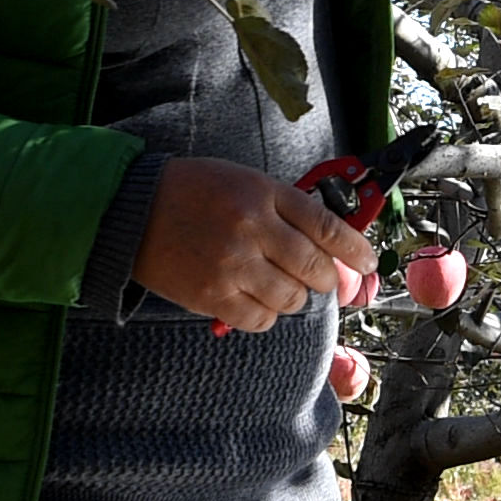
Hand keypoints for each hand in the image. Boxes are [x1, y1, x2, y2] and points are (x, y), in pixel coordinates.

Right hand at [134, 155, 374, 334]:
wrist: (132, 210)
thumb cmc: (191, 192)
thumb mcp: (243, 182)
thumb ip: (284, 210)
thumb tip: (328, 245)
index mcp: (263, 194)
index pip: (326, 226)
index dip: (355, 249)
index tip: (368, 263)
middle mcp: (252, 228)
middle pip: (314, 268)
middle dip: (326, 280)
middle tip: (320, 280)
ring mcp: (232, 264)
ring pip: (291, 298)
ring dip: (294, 298)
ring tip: (279, 286)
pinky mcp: (211, 295)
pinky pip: (260, 319)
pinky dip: (266, 315)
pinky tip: (255, 301)